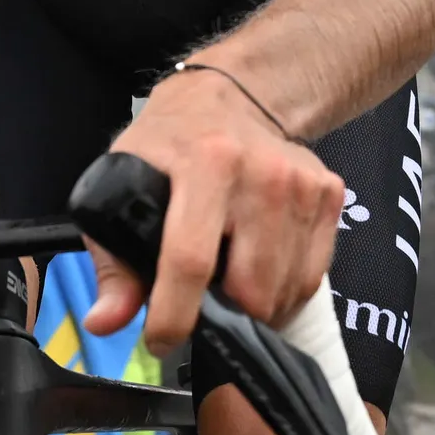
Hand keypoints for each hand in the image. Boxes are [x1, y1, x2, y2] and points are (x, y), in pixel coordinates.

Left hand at [83, 67, 344, 352]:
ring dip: (257, 310)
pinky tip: (260, 275)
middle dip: (224, 319)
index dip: (174, 315)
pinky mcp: (330, 195)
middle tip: (202, 311)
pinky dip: (285, 292)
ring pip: (286, 291)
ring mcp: (303, 185)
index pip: (190, 261)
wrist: (238, 93)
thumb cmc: (172, 142)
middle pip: (250, 288)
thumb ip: (115, 259)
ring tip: (230, 293)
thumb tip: (103, 323)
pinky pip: (312, 276)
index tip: (161, 341)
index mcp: (204, 164)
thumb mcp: (124, 180)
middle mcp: (262, 174)